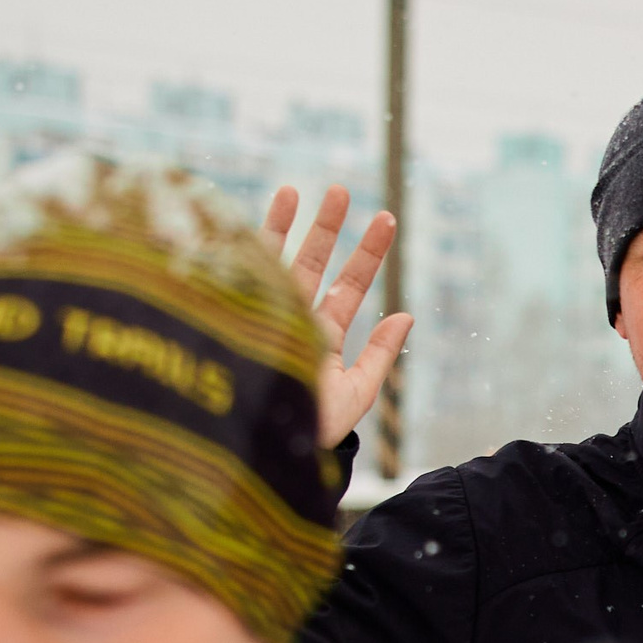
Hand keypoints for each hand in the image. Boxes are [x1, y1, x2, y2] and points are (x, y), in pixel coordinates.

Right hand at [261, 184, 414, 449]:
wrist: (266, 453)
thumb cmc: (311, 431)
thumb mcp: (355, 393)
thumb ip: (379, 354)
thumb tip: (407, 315)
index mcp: (321, 335)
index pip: (349, 287)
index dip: (368, 253)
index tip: (386, 219)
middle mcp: (292, 320)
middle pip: (313, 264)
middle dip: (327, 228)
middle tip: (341, 189)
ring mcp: (263, 316)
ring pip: (276, 262)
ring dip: (288, 226)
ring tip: (300, 189)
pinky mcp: (235, 317)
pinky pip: (240, 276)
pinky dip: (249, 246)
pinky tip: (256, 215)